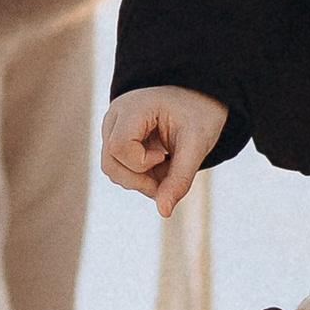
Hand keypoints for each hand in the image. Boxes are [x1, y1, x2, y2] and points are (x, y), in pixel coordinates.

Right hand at [100, 83, 229, 213]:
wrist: (199, 96)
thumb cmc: (199, 114)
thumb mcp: (196, 145)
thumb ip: (180, 178)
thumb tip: (164, 212)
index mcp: (133, 107)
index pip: (119, 147)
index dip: (141, 163)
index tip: (165, 156)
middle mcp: (115, 116)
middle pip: (110, 163)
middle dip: (139, 180)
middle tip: (168, 178)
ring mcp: (112, 128)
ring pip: (112, 170)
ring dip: (140, 181)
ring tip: (168, 169)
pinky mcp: (116, 140)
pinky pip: (120, 169)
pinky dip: (140, 177)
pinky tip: (161, 167)